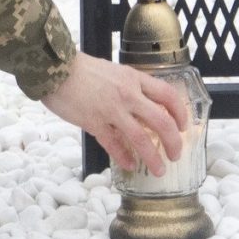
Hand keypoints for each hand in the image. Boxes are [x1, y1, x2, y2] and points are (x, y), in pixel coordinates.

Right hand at [41, 52, 190, 174]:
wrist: (54, 68)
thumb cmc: (80, 69)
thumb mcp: (113, 71)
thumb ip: (128, 86)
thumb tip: (141, 105)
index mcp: (133, 79)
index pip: (168, 95)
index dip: (180, 113)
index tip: (183, 126)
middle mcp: (128, 94)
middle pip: (161, 122)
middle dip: (174, 142)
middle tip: (175, 154)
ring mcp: (111, 110)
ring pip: (141, 139)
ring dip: (153, 158)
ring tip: (158, 169)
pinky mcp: (94, 122)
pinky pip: (114, 145)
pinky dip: (123, 157)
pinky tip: (128, 165)